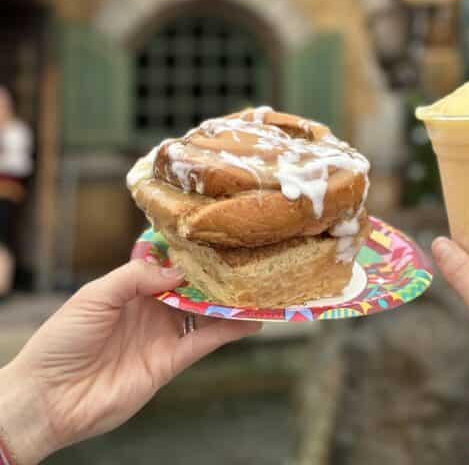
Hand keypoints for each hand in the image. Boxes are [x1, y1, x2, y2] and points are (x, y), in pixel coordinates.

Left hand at [0, 260, 260, 463]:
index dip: (190, 250)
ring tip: (259, 283)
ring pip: (205, 311)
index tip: (215, 232)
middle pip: (192, 285)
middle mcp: (152, 308)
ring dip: (230, 300)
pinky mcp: (170, 362)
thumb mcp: (96, 296)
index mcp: (131, 287)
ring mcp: (162, 335)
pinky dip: (229, 330)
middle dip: (217, 271)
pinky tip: (251, 319)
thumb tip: (178, 271)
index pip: (168, 262)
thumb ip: (136, 277)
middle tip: (247, 254)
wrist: (48, 398)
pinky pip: (205, 341)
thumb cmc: (62, 340)